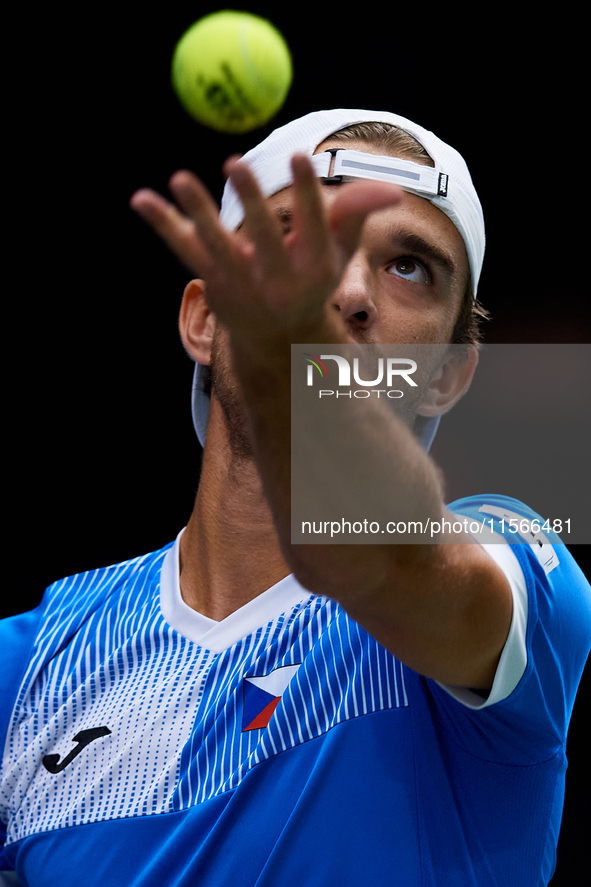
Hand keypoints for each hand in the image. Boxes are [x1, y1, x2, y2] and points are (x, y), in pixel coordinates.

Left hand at [130, 154, 401, 346]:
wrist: (277, 338)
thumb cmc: (311, 280)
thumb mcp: (338, 250)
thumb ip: (356, 214)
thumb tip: (394, 190)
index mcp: (313, 267)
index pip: (313, 225)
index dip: (307, 192)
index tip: (300, 157)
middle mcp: (277, 278)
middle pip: (264, 237)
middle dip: (251, 202)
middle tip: (235, 164)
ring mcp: (240, 281)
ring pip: (216, 244)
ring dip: (197, 212)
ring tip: (179, 179)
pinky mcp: (211, 278)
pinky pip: (184, 247)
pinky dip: (162, 222)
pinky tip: (140, 199)